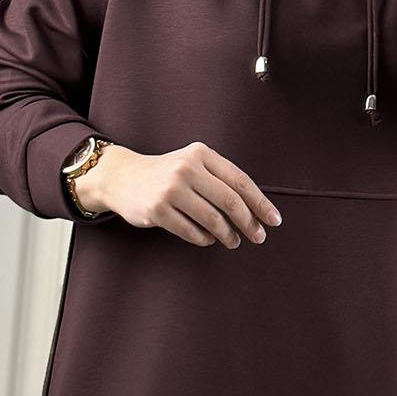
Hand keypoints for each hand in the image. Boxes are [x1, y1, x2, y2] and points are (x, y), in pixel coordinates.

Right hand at [84, 142, 282, 248]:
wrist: (122, 177)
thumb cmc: (167, 173)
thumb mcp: (193, 163)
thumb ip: (220, 178)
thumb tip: (256, 208)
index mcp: (201, 154)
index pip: (240, 180)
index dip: (260, 203)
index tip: (274, 220)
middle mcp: (186, 169)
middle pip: (230, 202)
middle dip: (249, 223)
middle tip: (258, 237)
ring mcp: (170, 190)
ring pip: (212, 220)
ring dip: (228, 235)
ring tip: (234, 241)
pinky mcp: (157, 210)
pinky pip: (191, 232)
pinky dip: (205, 239)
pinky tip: (209, 239)